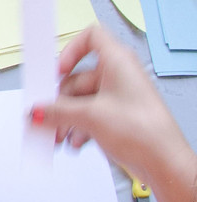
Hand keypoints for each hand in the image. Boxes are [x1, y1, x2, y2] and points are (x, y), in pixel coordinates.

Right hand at [37, 25, 196, 185]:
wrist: (164, 164)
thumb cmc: (144, 131)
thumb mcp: (89, 116)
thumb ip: (57, 111)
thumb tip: (37, 110)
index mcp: (118, 62)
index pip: (91, 37)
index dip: (71, 50)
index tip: (57, 71)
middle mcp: (119, 76)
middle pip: (78, 77)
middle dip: (61, 100)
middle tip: (46, 114)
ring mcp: (119, 97)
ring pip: (82, 99)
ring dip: (66, 117)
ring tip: (58, 135)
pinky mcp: (119, 116)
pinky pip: (90, 114)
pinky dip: (79, 126)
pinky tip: (74, 140)